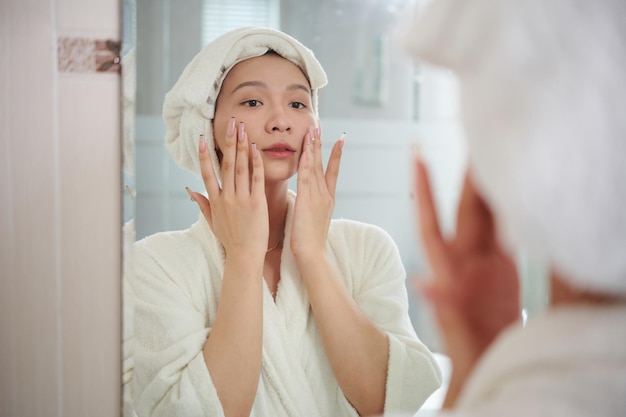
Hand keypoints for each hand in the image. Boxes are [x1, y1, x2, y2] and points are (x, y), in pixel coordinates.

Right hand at [188, 118, 267, 259]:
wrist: (244, 256)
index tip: (204, 138)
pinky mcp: (256, 203)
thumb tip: (190, 191)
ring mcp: (241, 199)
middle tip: (230, 123)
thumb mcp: (212, 222)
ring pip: (240, 168)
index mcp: (215, 201)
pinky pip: (256, 179)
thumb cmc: (230, 240)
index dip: (205, 155)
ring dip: (241, 146)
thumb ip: (202, 205)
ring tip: (242, 129)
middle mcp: (227, 197)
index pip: (208, 173)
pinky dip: (255, 163)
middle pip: (226, 164)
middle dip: (228, 142)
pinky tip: (255, 149)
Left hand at [290, 128, 343, 259]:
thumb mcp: (313, 218)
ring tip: (313, 130)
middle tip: (320, 126)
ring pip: (315, 168)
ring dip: (313, 148)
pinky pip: (306, 179)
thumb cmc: (310, 241)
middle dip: (321, 144)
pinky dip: (306, 164)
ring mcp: (318, 197)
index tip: (340, 138)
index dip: (336, 154)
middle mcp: (325, 195)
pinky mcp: (308, 201)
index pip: (333, 171)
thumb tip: (308, 199)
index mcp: (328, 199)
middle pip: (323, 164)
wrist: (312, 254)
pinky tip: (305, 151)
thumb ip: (312, 205)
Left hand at [412, 156, 519, 406]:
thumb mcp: (455, 325)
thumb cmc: (467, 345)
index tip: (415, 156)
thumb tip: (425, 284)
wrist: (487, 357)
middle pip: (467, 209)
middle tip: (474, 140)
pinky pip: (507, 230)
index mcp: (447, 267)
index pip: (431, 220)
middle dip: (468, 176)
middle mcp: (465, 257)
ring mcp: (484, 259)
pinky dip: (511, 210)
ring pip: (487, 214)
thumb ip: (444, 303)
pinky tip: (517, 191)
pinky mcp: (503, 266)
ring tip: (495, 155)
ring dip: (490, 186)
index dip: (424, 189)